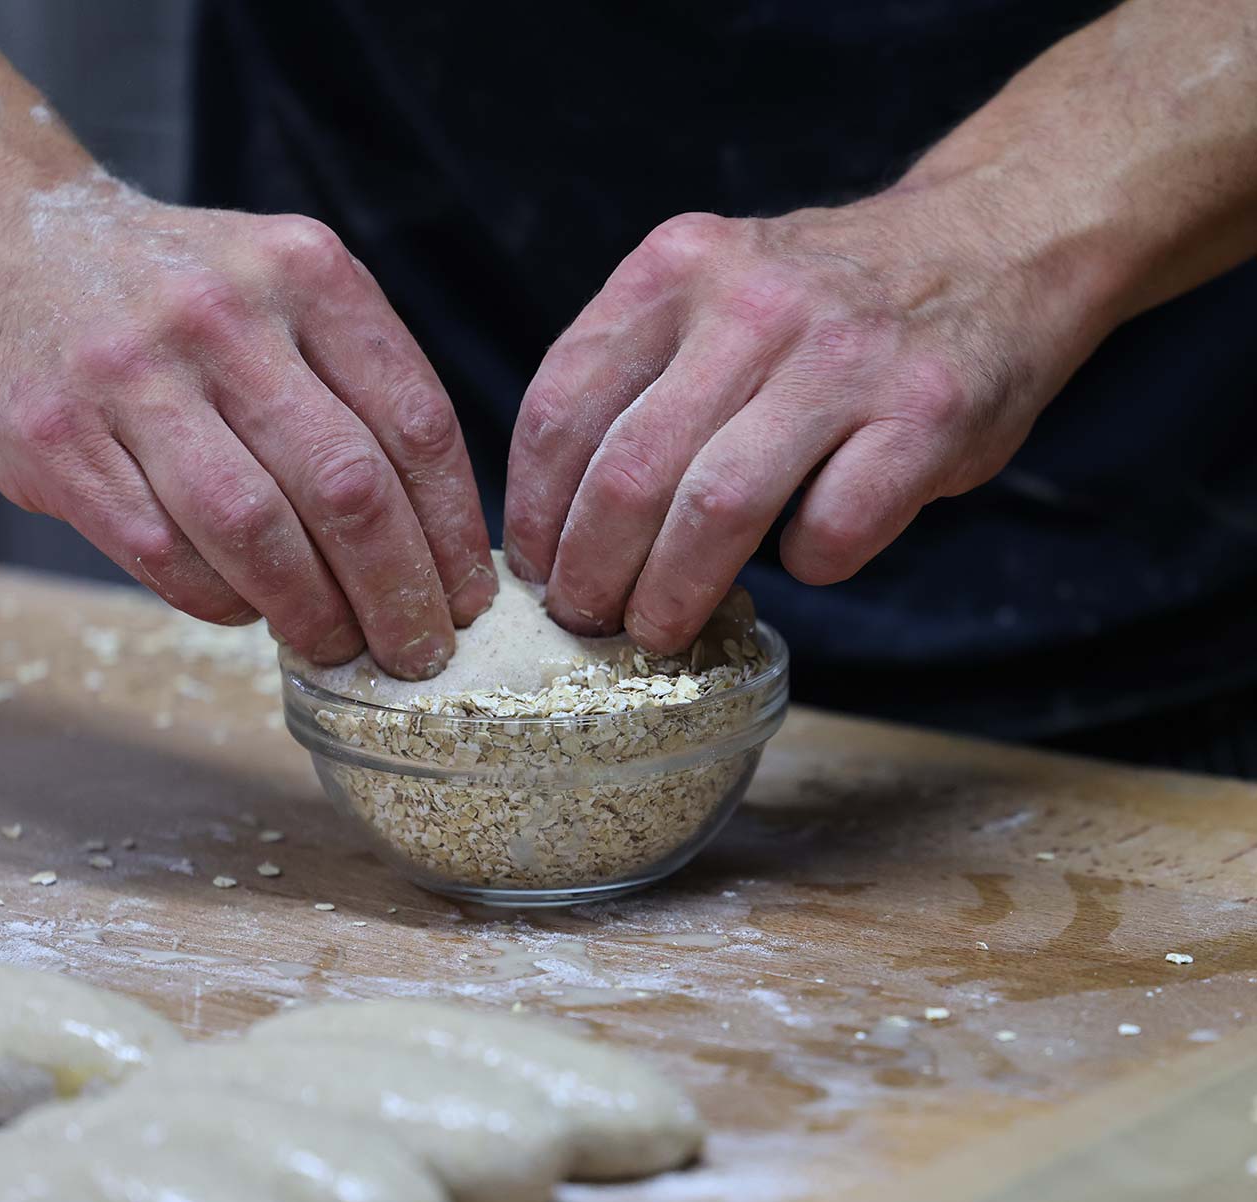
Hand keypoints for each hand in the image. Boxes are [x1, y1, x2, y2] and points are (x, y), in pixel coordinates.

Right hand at [0, 175, 494, 675]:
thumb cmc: (169, 291)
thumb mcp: (279, 289)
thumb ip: (351, 386)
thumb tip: (428, 545)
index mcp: (304, 273)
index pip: (416, 425)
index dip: (452, 534)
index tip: (465, 600)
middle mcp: (223, 314)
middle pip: (347, 489)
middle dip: (398, 594)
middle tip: (417, 651)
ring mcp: (131, 375)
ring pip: (255, 531)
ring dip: (312, 612)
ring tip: (339, 646)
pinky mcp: (57, 440)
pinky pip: (165, 556)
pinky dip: (222, 600)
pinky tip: (247, 608)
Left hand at [503, 187, 1112, 650]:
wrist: (999, 240)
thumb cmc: (829, 303)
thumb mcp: (715, 290)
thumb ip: (641, 374)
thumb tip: (561, 523)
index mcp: (676, 267)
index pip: (561, 409)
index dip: (533, 512)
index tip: (537, 571)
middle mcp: (752, 303)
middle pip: (628, 474)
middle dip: (591, 574)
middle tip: (588, 620)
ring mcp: (843, 357)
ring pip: (715, 510)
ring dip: (673, 594)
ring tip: (658, 631)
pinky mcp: (926, 413)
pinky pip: (832, 529)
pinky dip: (807, 566)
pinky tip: (804, 560)